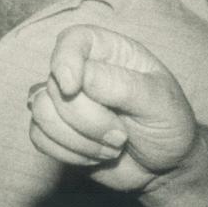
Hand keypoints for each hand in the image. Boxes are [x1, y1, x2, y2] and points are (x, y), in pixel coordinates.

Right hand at [27, 24, 197, 193]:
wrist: (166, 166)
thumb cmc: (168, 125)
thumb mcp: (159, 102)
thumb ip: (121, 85)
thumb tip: (80, 76)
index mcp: (110, 52)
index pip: (73, 40)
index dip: (65, 60)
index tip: (72, 88)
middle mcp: (83, 72)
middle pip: (54, 85)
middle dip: (87, 120)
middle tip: (121, 137)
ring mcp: (66, 101)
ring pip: (41, 112)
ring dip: (77, 140)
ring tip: (111, 147)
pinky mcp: (56, 130)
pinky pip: (38, 137)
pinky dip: (68, 153)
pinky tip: (94, 156)